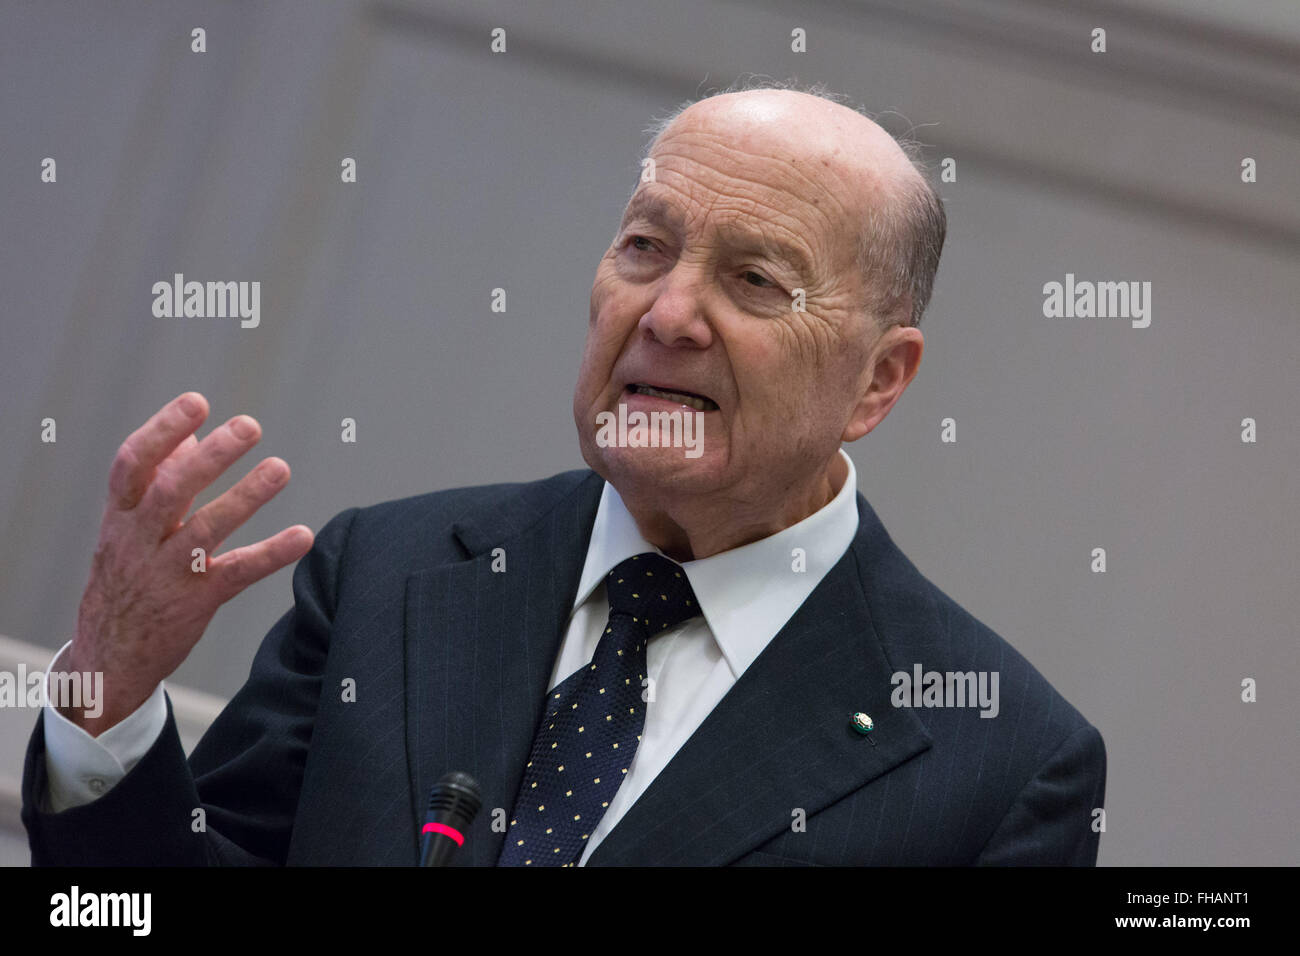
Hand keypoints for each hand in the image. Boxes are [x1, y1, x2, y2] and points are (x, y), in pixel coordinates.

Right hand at [61, 392, 313, 733]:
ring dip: (246, 497)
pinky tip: (303, 535)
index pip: (132, 465)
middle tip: (249, 425)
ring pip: (206, 530)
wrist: (107, 659)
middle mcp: (139, 542)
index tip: (197, 402)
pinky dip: (271, 553)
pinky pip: (237, 573)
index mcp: (119, 517)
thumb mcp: (126, 530)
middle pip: (171, 492)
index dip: (161, 430)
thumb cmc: (124, 580)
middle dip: (211, 457)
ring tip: (281, 468)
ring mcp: (167, 573)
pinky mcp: (196, 602)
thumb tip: (190, 438)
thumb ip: (158, 483)